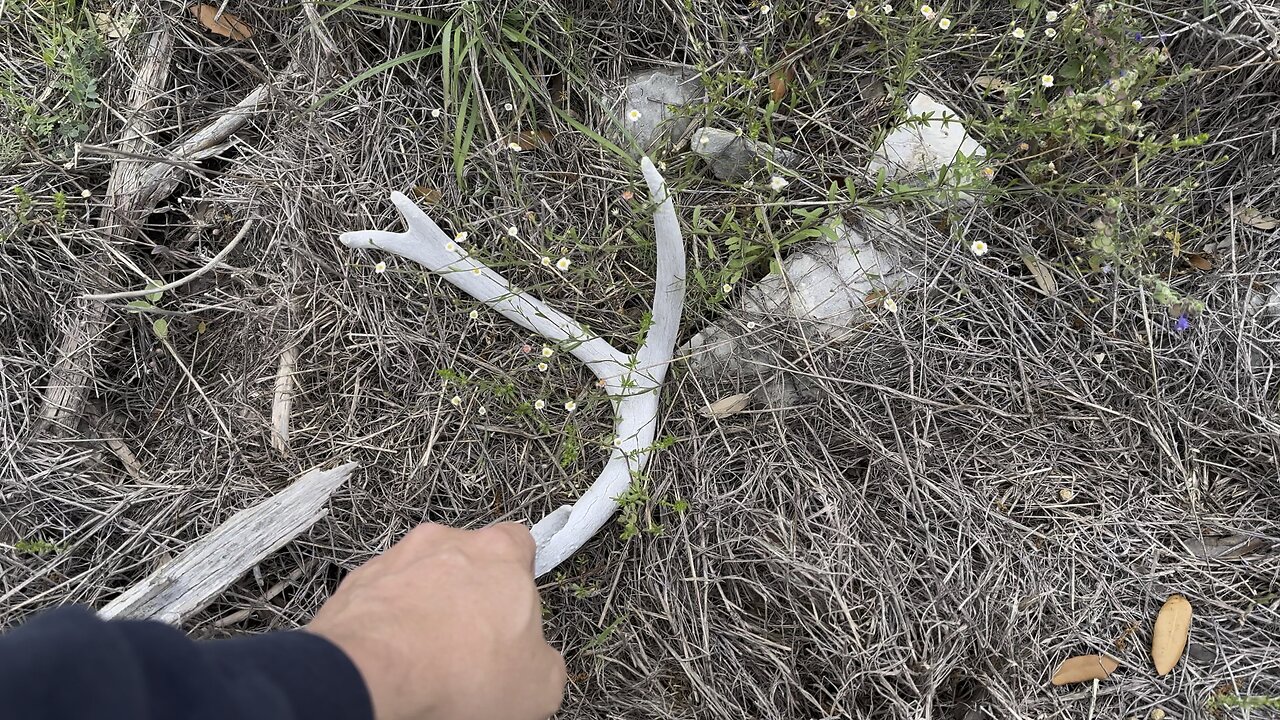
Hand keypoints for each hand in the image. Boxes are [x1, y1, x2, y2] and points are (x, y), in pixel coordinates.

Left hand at [309, 523, 565, 719]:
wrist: (371, 677)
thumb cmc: (454, 671)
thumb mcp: (538, 686)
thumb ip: (545, 662)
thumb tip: (538, 667)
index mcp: (499, 553)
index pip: (520, 544)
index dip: (520, 580)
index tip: (516, 612)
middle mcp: (446, 543)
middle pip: (468, 564)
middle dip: (470, 600)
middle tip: (473, 647)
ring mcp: (398, 559)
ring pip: (422, 579)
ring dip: (427, 610)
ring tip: (428, 659)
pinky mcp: (358, 583)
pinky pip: (382, 599)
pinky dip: (389, 624)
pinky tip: (395, 660)